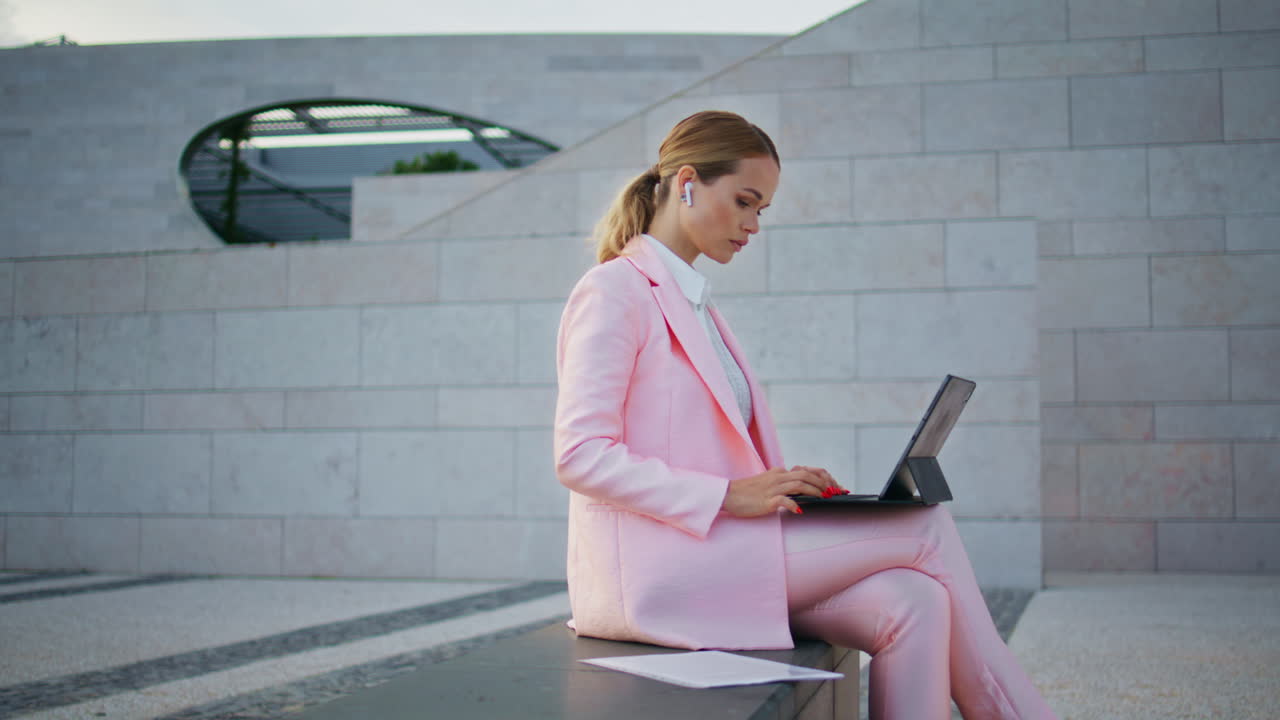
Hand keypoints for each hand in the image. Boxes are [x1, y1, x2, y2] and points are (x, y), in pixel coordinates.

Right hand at [721, 466, 844, 517]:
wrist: (728, 495)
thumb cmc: (748, 492)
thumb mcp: (768, 484)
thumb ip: (783, 484)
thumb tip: (801, 490)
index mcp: (779, 473)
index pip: (806, 470)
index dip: (822, 477)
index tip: (834, 486)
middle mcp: (778, 477)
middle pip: (806, 474)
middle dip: (823, 483)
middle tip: (833, 493)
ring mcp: (772, 488)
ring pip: (799, 484)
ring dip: (814, 491)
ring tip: (824, 498)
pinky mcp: (767, 500)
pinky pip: (784, 500)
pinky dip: (794, 504)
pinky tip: (801, 510)